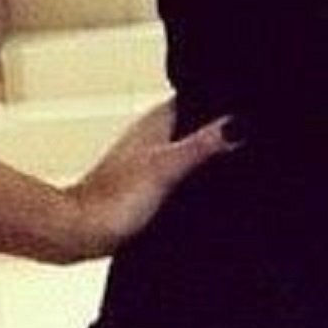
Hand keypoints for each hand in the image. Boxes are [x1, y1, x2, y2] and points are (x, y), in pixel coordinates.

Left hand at [57, 97, 244, 261]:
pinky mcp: (148, 185)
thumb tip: (239, 125)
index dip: (220, 98)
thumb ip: (203, 144)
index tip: (247, 106)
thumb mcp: (168, 167)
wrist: (81, 232)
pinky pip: (181, 170)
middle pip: (195, 121)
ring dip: (207, 151)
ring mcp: (149, 160)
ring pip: (188, 146)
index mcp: (157, 121)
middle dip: (218, 127)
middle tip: (246, 135)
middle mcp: (152, 136)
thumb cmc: (111, 200)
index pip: (196, 95)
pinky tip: (206, 187)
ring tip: (232, 158)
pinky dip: (195, 175)